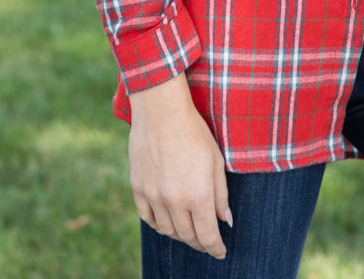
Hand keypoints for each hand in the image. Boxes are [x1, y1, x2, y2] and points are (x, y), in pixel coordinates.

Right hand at [129, 73, 231, 258]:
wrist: (161, 111)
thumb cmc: (194, 132)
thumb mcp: (216, 160)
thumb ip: (221, 194)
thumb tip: (225, 221)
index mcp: (198, 194)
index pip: (208, 235)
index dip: (215, 248)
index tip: (221, 252)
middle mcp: (175, 201)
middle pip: (187, 236)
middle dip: (200, 243)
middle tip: (207, 242)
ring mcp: (154, 196)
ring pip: (167, 231)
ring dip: (180, 235)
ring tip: (188, 232)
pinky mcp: (138, 188)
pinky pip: (147, 218)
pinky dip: (159, 224)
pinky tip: (167, 221)